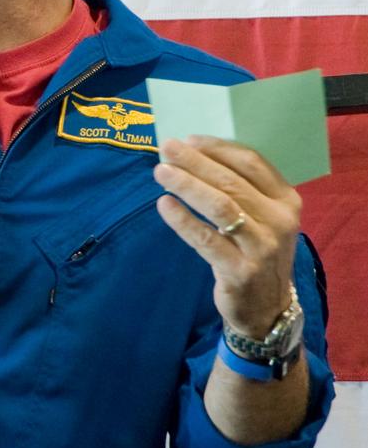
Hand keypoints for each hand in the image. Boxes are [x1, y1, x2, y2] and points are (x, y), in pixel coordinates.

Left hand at [153, 135, 301, 338]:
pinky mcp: (241, 271)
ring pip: (220, 206)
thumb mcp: (262, 218)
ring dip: (187, 185)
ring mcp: (262, 247)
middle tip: (167, 148)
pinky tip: (164, 205)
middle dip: (196, 162)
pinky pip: (206, 239)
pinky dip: (183, 220)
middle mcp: (279, 221)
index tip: (189, 139)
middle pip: (231, 182)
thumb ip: (241, 189)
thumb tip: (195, 154)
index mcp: (286, 200)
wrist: (267, 308)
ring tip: (161, 172)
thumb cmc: (256, 252)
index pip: (251, 162)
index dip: (218, 148)